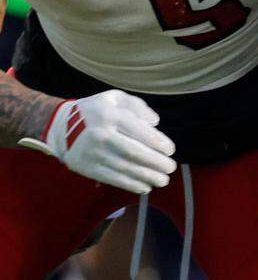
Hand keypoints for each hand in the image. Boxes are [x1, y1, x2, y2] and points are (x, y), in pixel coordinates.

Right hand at [18, 90, 175, 193]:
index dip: (157, 142)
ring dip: (146, 176)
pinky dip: (130, 184)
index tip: (170, 150)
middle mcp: (100, 134)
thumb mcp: (114, 98)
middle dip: (155, 162)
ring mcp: (92, 153)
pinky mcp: (86, 168)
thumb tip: (155, 122)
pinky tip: (145, 187)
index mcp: (109, 115)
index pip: (138, 129)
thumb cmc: (96, 111)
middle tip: (171, 168)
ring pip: (124, 167)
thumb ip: (137, 106)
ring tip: (163, 180)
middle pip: (133, 151)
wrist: (60, 127)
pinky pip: (111, 178)